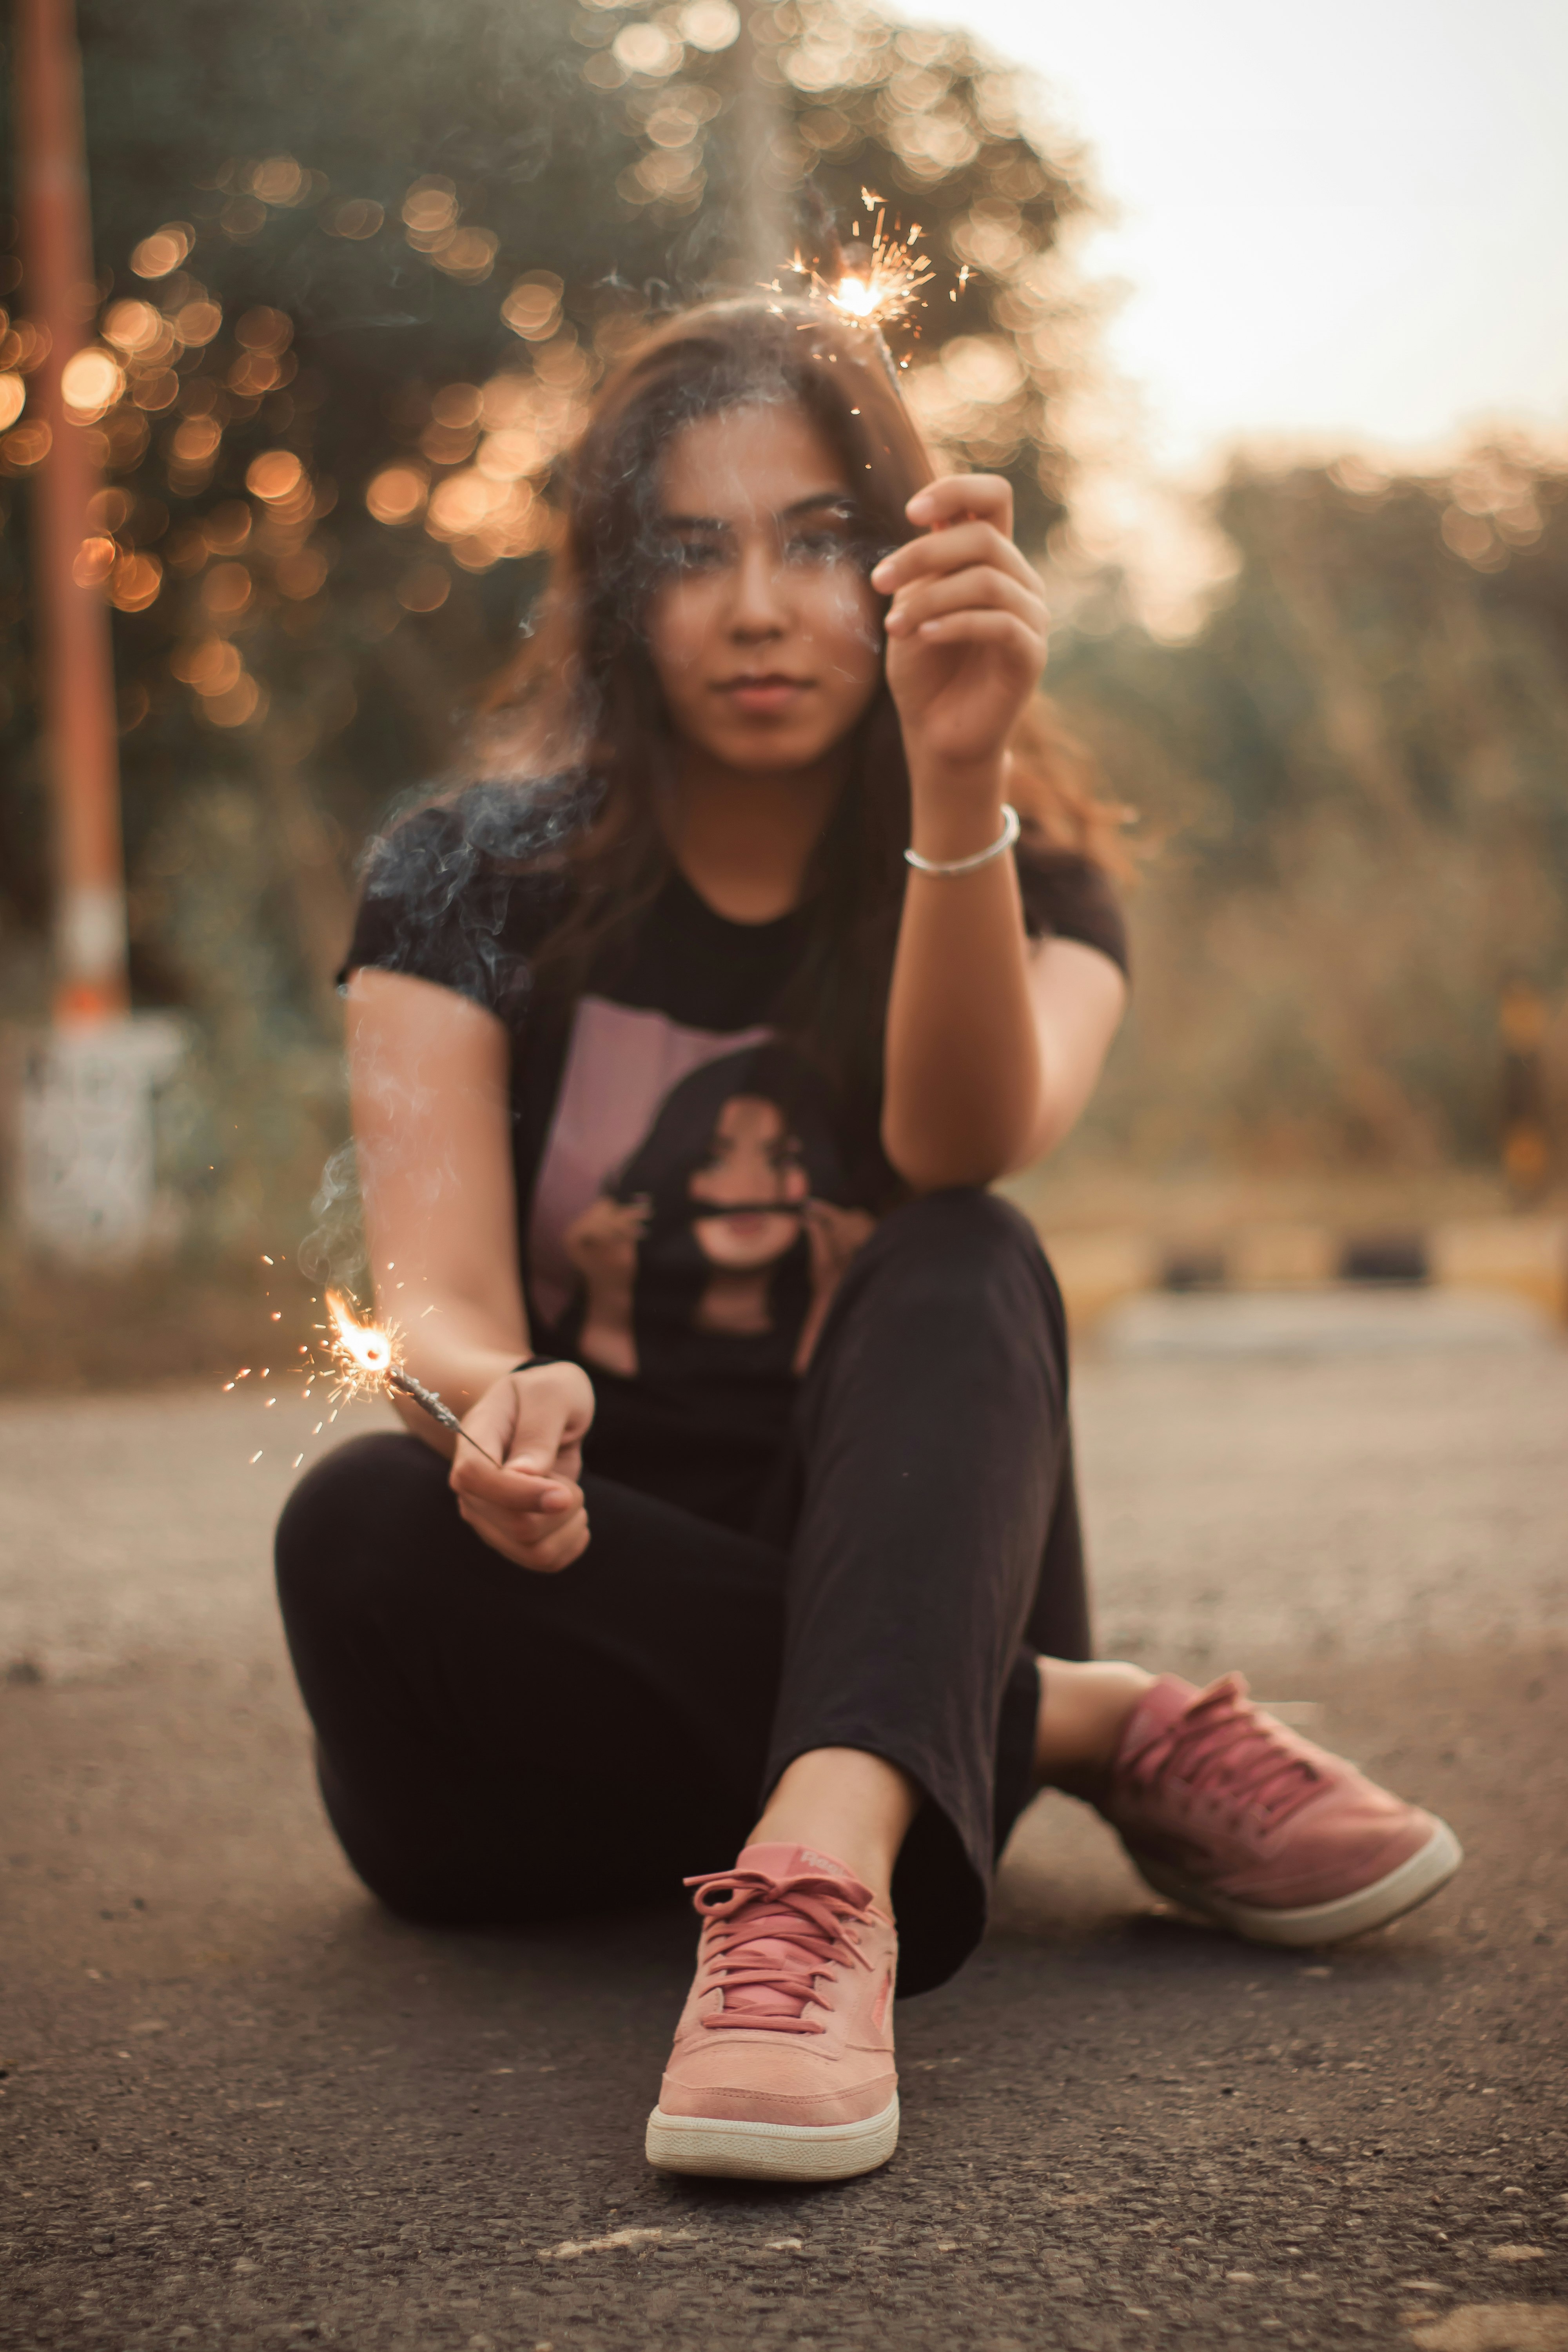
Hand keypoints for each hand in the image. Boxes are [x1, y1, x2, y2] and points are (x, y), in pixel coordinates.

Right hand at [448, 1360, 594, 1571]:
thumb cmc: (547, 1394)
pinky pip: (543, 1560)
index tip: (564, 1492)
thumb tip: (523, 1475)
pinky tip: (574, 1518)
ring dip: (569, 1526)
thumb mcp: (552, 1394)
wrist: (544, 1409)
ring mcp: (487, 1515)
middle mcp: (472, 1486)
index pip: (475, 1478)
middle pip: (512, 1524)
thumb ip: (538, 1431)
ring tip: (571, 1494)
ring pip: (531, 1549)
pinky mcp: (508, 1536)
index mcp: (474, 1441)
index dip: (520, 1494)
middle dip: (562, 1507)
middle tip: (569, 1480)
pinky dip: (571, 1543)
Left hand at [871, 474, 1046, 781]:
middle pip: (982, 536)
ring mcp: (1031, 617)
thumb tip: (930, 523)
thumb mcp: (911, 606)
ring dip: (930, 597)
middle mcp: (1018, 581)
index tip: (910, 513)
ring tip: (893, 626)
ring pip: (987, 579)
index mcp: (991, 560)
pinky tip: (923, 637)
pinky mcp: (1031, 655)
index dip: (957, 490)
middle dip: (922, 554)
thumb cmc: (923, 670)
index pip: (993, 497)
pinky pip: (1000, 622)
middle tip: (879, 582)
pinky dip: (955, 624)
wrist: (936, 734)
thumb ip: (924, 566)